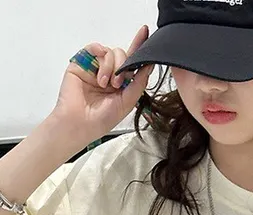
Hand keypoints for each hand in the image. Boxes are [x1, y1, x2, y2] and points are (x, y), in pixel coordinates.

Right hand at [51, 26, 153, 149]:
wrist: (80, 123)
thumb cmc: (103, 118)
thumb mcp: (128, 101)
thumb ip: (139, 83)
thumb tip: (149, 65)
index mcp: (121, 82)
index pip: (132, 61)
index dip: (139, 46)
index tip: (145, 32)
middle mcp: (109, 72)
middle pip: (122, 54)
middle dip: (123, 67)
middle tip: (116, 84)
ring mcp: (95, 66)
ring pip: (110, 51)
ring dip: (110, 66)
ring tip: (104, 84)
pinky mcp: (82, 62)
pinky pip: (94, 48)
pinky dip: (99, 54)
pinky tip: (98, 71)